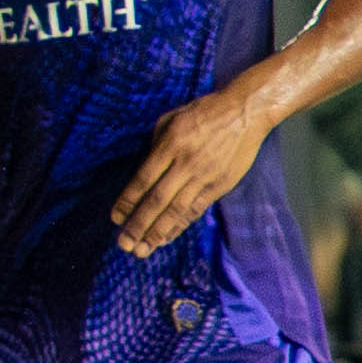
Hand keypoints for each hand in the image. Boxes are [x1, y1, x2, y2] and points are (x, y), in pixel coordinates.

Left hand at [107, 86, 268, 255]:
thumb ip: (155, 145)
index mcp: (171, 145)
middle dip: (139, 225)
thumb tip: (142, 173)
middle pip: (158, 200)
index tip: (116, 218)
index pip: (143, 179)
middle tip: (124, 244)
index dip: (128, 201)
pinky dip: (180, 225)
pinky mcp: (220, 185)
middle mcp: (187, 163)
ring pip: (177, 210)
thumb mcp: (171, 119)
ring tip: (142, 249)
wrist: (245, 112)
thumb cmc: (204, 112)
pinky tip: (167, 237)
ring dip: (158, 232)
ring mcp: (205, 176)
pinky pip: (196, 209)